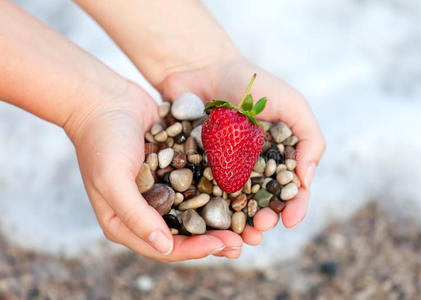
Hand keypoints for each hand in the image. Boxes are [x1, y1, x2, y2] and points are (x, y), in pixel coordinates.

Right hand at [64, 81, 242, 260]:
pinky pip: (198, 185)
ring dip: (219, 221)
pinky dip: (217, 191)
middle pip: (184, 235)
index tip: (224, 244)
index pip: (165, 247)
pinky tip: (240, 192)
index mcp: (125, 223)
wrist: (107, 99)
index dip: (196, 250)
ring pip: (195, 212)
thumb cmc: (102, 141)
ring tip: (247, 225)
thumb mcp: (113, 180)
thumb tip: (164, 247)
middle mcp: (146, 210)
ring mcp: (162, 189)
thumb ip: (136, 215)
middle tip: (243, 242)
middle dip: (213, 240)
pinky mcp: (174, 170)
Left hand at [160, 57, 325, 244]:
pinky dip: (210, 212)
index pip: (291, 189)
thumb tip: (307, 180)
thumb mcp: (293, 104)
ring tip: (240, 237)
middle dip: (265, 220)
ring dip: (239, 225)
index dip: (295, 206)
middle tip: (261, 229)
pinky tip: (211, 223)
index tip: (291, 220)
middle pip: (263, 203)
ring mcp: (225, 171)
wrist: (204, 69)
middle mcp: (254, 169)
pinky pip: (205, 195)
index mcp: (279, 157)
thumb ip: (310, 139)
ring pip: (235, 207)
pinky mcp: (199, 170)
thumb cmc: (254, 85)